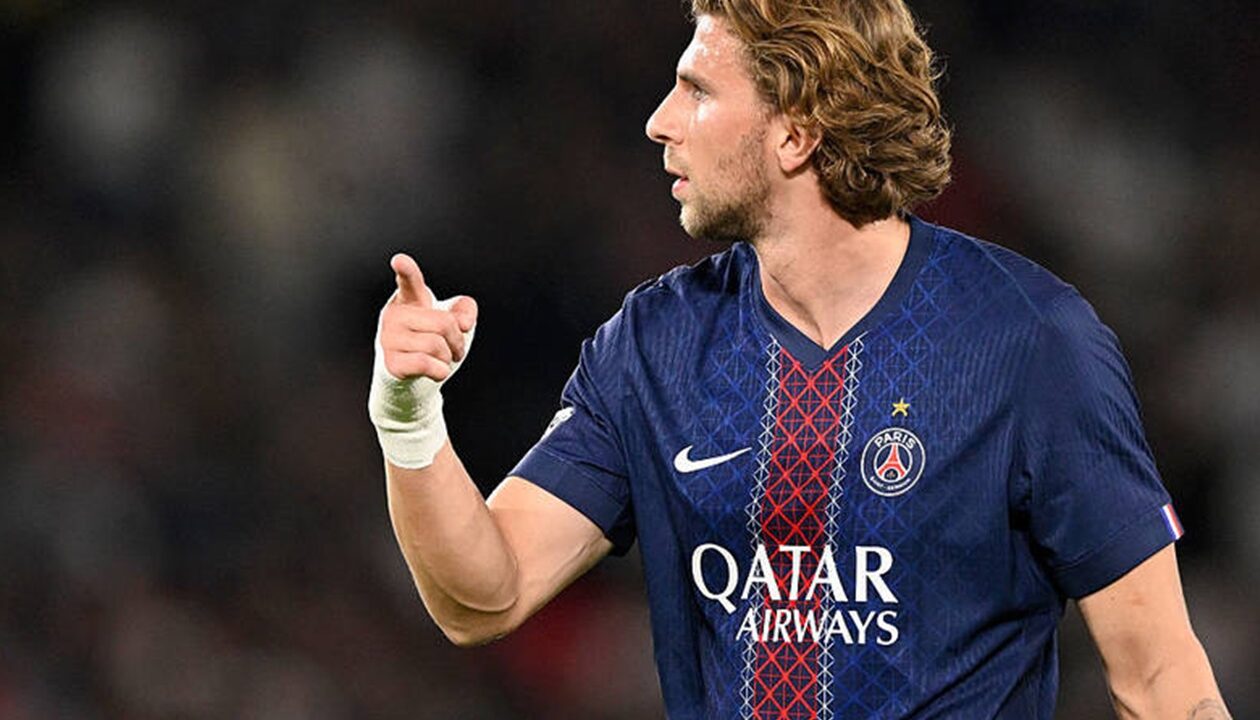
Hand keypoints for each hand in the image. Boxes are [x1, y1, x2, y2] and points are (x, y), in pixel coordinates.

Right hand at [379, 253, 478, 382]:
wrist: (415, 375)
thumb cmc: (432, 340)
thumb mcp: (453, 320)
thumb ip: (465, 309)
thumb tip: (462, 323)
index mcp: (409, 298)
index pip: (409, 281)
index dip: (406, 270)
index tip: (399, 261)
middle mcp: (395, 315)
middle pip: (444, 323)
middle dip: (458, 340)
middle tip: (456, 349)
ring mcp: (389, 338)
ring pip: (436, 345)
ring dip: (448, 357)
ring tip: (442, 359)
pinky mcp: (391, 363)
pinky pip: (426, 363)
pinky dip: (440, 370)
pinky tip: (436, 371)